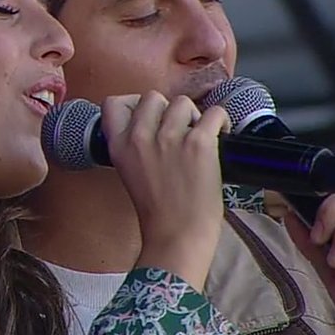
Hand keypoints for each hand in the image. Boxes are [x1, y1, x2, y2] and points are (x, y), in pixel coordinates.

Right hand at [103, 91, 228, 289]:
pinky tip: (220, 136)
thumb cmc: (158, 213)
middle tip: (178, 132)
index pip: (114, 103)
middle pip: (153, 97)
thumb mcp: (130, 175)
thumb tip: (156, 126)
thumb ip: (135, 148)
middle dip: (168, 111)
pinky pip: (214, 113)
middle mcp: (141, 137)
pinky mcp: (199, 143)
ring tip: (199, 138)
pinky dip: (221, 122)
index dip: (134, 104)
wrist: (177, 237)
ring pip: (184, 103)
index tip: (149, 117)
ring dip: (194, 117)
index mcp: (119, 146)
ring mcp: (170, 138)